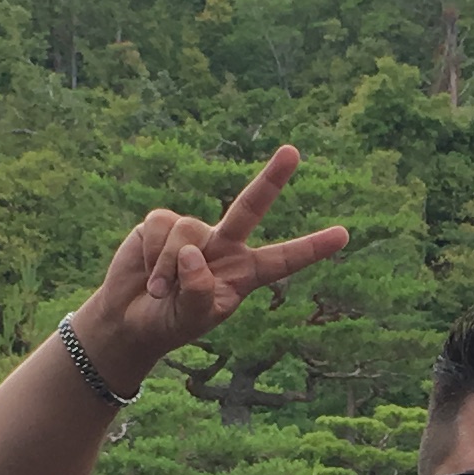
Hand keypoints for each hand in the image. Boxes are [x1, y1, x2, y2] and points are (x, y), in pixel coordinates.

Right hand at [80, 147, 346, 384]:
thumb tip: (195, 252)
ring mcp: (193, 231)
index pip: (282, 260)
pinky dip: (152, 256)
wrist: (129, 321)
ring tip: (160, 291)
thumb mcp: (191, 319)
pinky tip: (147, 272)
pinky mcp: (161, 224)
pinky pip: (159, 228)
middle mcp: (224, 246)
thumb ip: (198, 293)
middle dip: (272, 179)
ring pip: (187, 233)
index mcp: (244, 274)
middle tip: (293, 152)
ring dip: (169, 267)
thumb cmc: (169, 323)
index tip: (343, 235)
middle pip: (250, 207)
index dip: (311, 248)